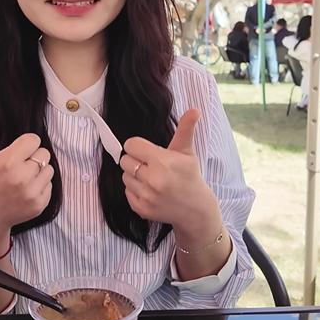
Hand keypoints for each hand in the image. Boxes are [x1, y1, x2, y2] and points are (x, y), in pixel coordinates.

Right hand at [0, 114, 53, 231]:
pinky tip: (25, 190)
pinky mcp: (38, 205)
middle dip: (32, 157)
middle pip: (44, 153)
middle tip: (17, 166)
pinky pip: (50, 186)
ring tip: (22, 177)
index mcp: (7, 162)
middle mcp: (21, 178)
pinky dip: (41, 186)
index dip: (25, 144)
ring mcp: (31, 193)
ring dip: (39, 171)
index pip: (33, 140)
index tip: (15, 152)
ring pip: (49, 169)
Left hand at [120, 109, 215, 228]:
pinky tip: (150, 190)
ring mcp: (146, 195)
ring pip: (124, 176)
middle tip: (150, 165)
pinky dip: (135, 190)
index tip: (148, 152)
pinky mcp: (141, 209)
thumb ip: (185, 129)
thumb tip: (194, 110)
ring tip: (151, 178)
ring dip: (135, 176)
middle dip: (136, 161)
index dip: (138, 147)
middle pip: (125, 160)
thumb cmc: (190, 176)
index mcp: (162, 161)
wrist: (195, 209)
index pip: (131, 145)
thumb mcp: (187, 151)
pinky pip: (126, 192)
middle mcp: (152, 179)